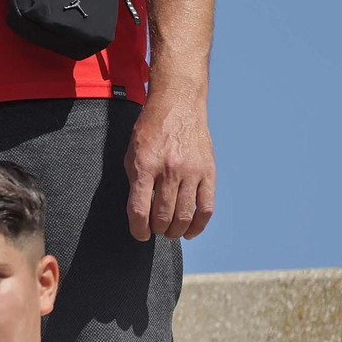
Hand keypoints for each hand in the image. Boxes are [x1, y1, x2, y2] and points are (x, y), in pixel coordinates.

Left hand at [124, 89, 215, 240]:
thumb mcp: (132, 153)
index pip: (139, 209)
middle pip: (163, 216)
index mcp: (144, 165)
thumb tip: (140, 212)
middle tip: (155, 231)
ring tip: (170, 232)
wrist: (178, 106)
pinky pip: (206, 207)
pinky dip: (198, 225)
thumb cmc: (151, 130)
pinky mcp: (209, 172)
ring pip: (185, 215)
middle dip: (157, 230)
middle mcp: (169, 170)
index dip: (138, 228)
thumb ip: (135, 182)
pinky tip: (190, 231)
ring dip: (176, 231)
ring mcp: (191, 172)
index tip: (139, 234)